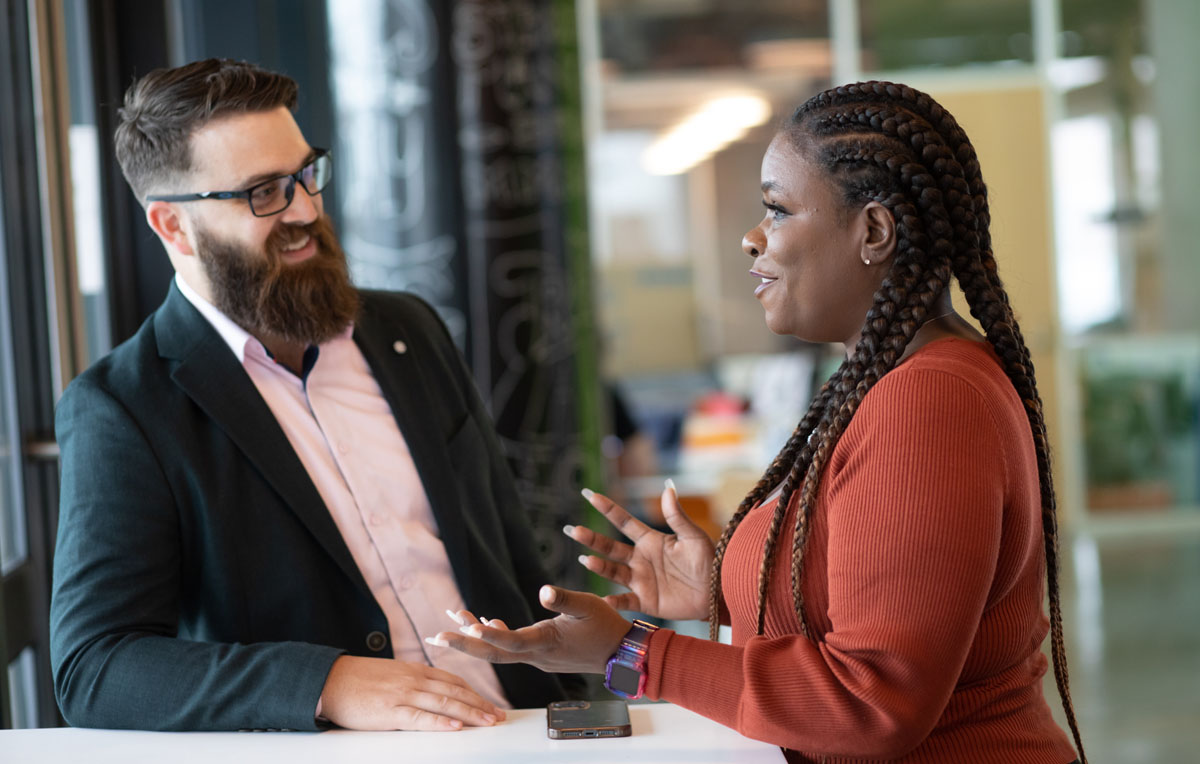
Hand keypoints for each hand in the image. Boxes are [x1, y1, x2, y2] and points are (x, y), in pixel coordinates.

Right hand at [318, 655, 504, 730]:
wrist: (329, 681)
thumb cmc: (357, 680)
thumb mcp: (391, 675)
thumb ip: (412, 682)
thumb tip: (431, 692)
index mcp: (414, 671)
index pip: (453, 681)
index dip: (474, 693)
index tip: (490, 704)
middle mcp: (414, 680)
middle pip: (455, 691)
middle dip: (480, 704)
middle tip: (499, 716)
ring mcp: (403, 695)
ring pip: (444, 703)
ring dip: (470, 713)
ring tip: (489, 722)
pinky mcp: (390, 711)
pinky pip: (420, 717)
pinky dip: (440, 722)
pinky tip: (456, 727)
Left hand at [428, 586, 629, 674]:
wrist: (621, 654)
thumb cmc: (606, 626)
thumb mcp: (588, 605)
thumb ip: (565, 599)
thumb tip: (544, 589)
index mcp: (547, 642)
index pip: (510, 642)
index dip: (488, 635)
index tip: (465, 628)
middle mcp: (537, 655)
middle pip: (494, 653)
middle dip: (463, 645)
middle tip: (435, 637)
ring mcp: (538, 657)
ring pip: (500, 650)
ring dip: (475, 637)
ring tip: (453, 619)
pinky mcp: (542, 654)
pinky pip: (512, 648)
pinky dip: (496, 635)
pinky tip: (486, 622)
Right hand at [567, 482, 713, 619]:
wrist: (718, 592)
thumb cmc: (709, 561)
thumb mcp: (693, 537)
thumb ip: (677, 517)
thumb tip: (667, 488)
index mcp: (651, 540)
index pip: (624, 521)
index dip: (607, 508)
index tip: (589, 494)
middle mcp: (641, 559)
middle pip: (610, 547)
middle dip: (591, 539)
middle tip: (572, 530)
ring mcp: (641, 580)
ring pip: (613, 571)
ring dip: (599, 566)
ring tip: (586, 560)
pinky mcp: (646, 601)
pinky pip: (626, 601)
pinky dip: (614, 602)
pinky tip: (603, 599)